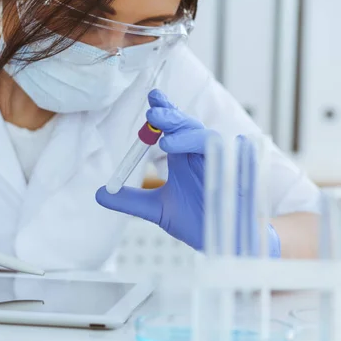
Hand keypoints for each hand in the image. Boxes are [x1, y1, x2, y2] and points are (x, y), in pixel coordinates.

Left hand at [96, 89, 280, 256]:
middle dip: (172, 119)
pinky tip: (216, 147)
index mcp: (183, 157)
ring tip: (165, 142)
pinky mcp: (241, 176)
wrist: (220, 243)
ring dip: (187, 138)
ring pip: (208, 139)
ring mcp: (222, 163)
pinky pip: (239, 157)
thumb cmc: (195, 221)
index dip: (165, 111)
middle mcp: (201, 155)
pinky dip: (226, 151)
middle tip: (153, 114)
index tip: (152, 98)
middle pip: (188, 127)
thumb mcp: (156, 209)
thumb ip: (130, 200)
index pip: (173, 127)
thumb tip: (99, 193)